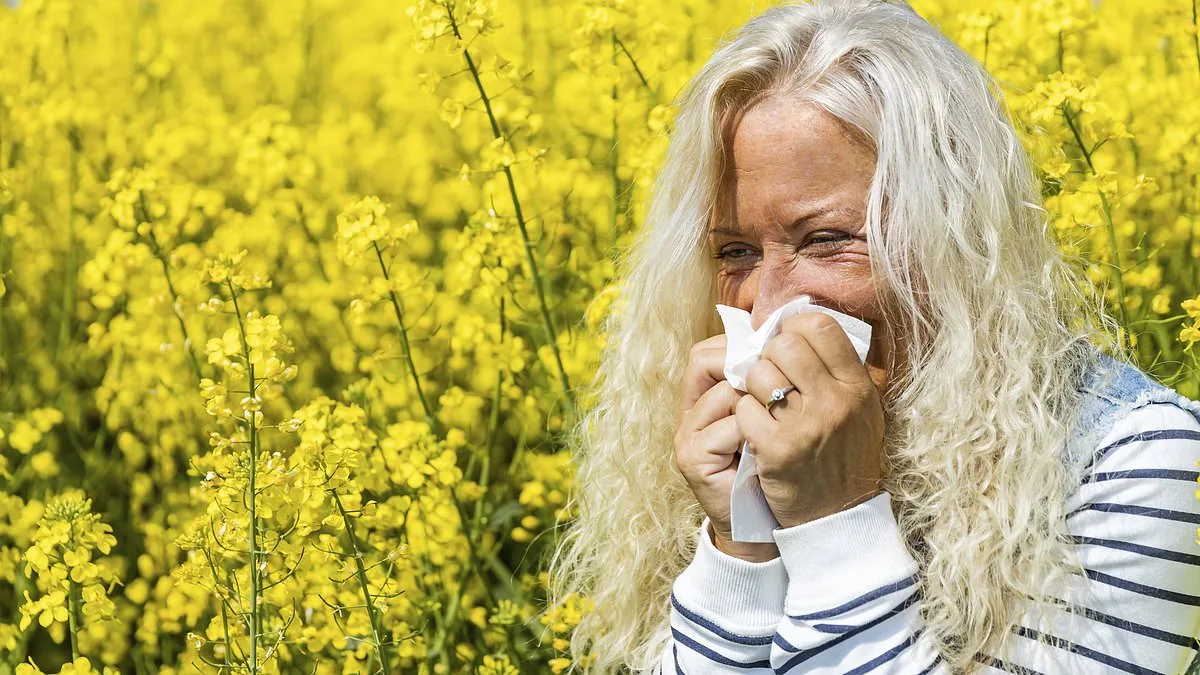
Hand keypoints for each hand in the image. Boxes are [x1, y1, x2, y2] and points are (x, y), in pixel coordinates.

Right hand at [674, 333, 778, 560]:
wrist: (768, 527)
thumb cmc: (779, 468)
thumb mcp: (776, 419)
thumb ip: (773, 381)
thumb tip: (793, 336)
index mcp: (706, 396)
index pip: (713, 349)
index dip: (747, 347)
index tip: (781, 362)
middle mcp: (690, 410)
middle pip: (708, 360)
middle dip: (753, 372)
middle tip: (783, 395)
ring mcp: (686, 434)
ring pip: (728, 391)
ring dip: (763, 406)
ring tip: (781, 427)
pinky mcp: (692, 457)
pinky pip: (733, 425)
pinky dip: (759, 434)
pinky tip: (772, 451)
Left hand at [737, 313, 883, 527]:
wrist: (838, 518)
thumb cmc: (844, 456)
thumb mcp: (862, 411)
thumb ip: (839, 371)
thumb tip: (804, 323)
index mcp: (858, 387)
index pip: (821, 326)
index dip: (795, 327)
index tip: (786, 341)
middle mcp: (835, 403)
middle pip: (784, 345)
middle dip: (769, 355)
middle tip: (770, 373)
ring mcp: (805, 426)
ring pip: (759, 373)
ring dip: (752, 385)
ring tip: (761, 402)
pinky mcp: (776, 449)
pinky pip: (744, 408)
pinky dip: (744, 415)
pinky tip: (754, 428)